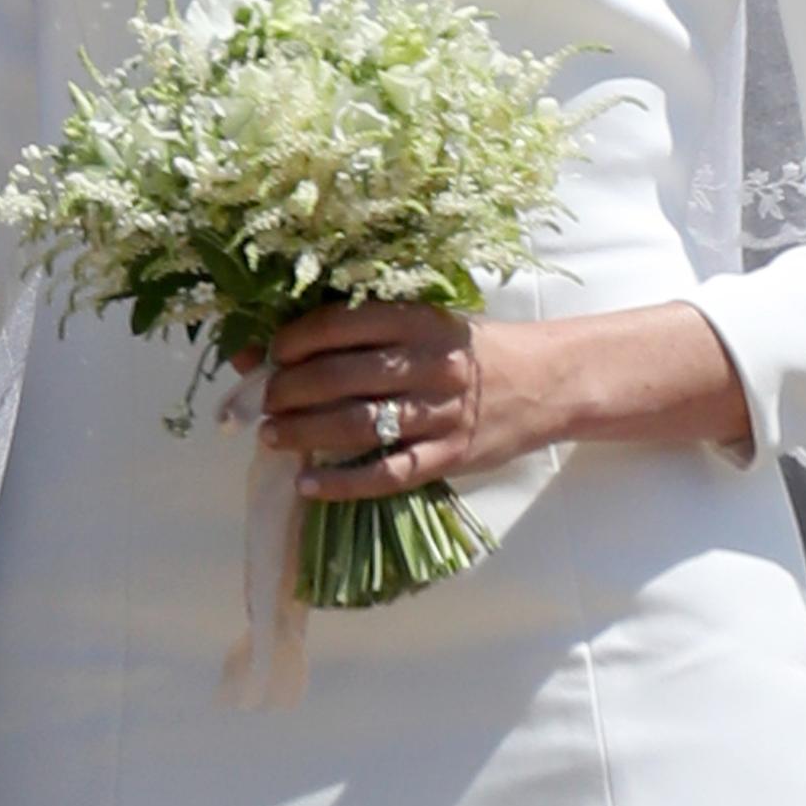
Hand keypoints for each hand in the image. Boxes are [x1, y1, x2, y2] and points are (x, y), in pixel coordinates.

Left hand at [251, 298, 751, 496]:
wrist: (547, 382)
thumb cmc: (470, 349)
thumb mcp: (424, 324)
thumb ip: (363, 332)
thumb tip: (276, 344)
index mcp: (418, 320)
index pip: (339, 326)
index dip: (293, 341)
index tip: (266, 354)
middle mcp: (428, 364)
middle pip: (340, 377)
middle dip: (287, 391)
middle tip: (258, 401)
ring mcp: (441, 414)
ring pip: (358, 425)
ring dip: (304, 433)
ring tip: (269, 436)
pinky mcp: (452, 456)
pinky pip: (389, 474)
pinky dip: (344, 483)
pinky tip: (309, 485)